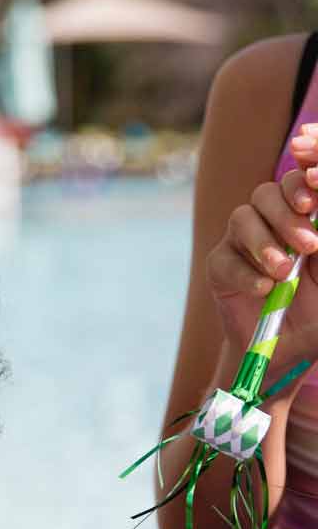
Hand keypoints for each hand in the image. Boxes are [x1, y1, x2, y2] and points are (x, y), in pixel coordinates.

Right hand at [206, 161, 317, 368]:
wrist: (289, 350)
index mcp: (307, 214)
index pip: (302, 179)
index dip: (303, 178)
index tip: (313, 199)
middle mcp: (274, 220)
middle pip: (270, 191)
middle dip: (288, 215)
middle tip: (309, 247)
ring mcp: (243, 241)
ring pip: (243, 217)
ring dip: (264, 243)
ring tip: (283, 273)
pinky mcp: (220, 266)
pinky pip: (225, 258)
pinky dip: (245, 273)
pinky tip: (264, 290)